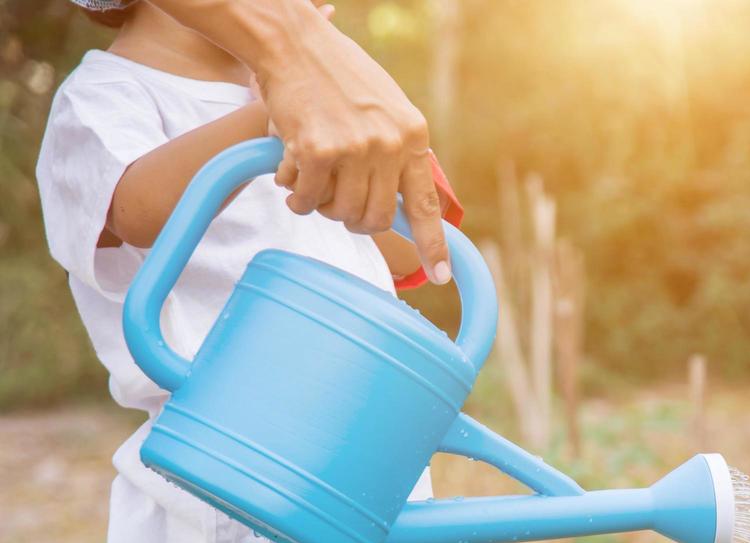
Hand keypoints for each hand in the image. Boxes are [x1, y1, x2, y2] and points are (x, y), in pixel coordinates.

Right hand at [254, 5, 449, 283]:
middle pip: (376, 220)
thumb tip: (400, 202)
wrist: (294, 43)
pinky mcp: (317, 152)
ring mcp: (355, 150)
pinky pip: (308, 200)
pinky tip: (291, 173)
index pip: (426, 205)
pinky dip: (296, 195)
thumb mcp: (387, 109)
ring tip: (312, 178)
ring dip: (323, 206)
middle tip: (337, 202)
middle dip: (355, 221)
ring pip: (341, 214)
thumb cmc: (338, 76)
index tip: (441, 275)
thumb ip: (397, 151)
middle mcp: (389, 145)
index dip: (433, 245)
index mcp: (414, 136)